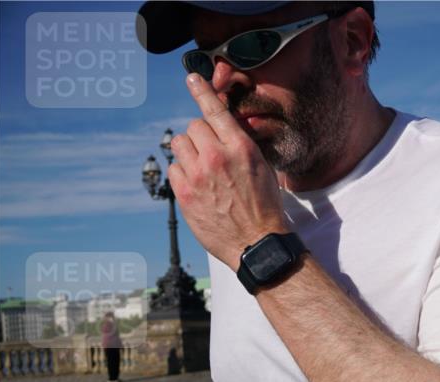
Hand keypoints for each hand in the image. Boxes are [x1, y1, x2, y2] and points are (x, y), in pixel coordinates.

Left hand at [167, 74, 287, 269]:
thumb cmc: (265, 207)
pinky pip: (174, 168)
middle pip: (193, 127)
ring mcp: (197, 175)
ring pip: (179, 144)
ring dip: (189, 152)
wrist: (256, 243)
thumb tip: (223, 129)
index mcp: (240, 148)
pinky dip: (183, 173)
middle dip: (201, 137)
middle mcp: (217, 157)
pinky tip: (198, 187)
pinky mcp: (184, 193)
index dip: (202, 91)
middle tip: (212, 155)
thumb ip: (240, 146)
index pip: (215, 111)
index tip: (192, 79)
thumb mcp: (262, 168)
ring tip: (204, 171)